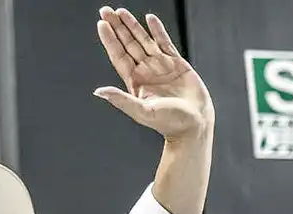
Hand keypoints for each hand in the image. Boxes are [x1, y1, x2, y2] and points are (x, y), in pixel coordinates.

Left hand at [94, 7, 213, 140]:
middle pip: (128, 44)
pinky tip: (149, 19)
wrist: (194, 123)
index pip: (118, 56)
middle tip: (105, 10)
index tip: (101, 24)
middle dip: (117, 27)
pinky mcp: (177, 63)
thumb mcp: (141, 111)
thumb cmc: (168, 122)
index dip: (110, 40)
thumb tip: (99, 92)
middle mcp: (145, 71)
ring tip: (121, 12)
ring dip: (133, 26)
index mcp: (135, 82)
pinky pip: (165, 42)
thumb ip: (121, 100)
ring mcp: (160, 66)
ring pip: (143, 41)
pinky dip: (157, 30)